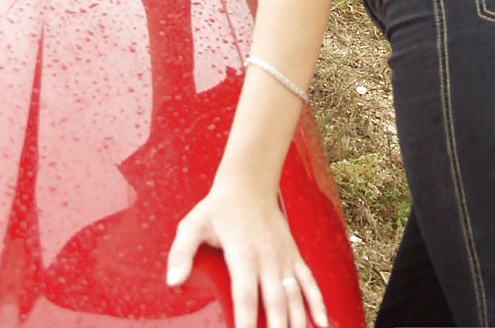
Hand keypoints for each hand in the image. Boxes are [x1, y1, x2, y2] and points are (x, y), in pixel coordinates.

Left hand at [166, 183, 327, 327]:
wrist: (250, 181)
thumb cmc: (220, 206)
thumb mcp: (193, 225)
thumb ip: (181, 252)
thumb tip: (173, 281)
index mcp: (243, 253)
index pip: (245, 297)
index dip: (245, 325)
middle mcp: (268, 257)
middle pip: (275, 304)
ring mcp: (284, 257)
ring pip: (295, 297)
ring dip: (297, 323)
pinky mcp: (293, 255)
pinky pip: (309, 281)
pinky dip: (317, 303)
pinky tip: (322, 324)